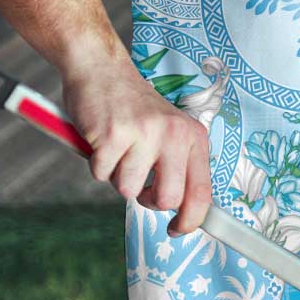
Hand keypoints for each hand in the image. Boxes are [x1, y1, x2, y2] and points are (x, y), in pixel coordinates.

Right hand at [62, 59, 212, 235]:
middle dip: (148, 200)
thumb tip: (184, 212)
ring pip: (129, 190)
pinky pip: (101, 175)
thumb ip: (178, 165)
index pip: (202, 192)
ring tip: (119, 150)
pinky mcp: (113, 135)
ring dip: (118, 176)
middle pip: (167, 199)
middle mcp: (174, 135)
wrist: (102, 69)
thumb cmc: (134, 109)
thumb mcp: (170, 131)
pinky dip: (97, 164)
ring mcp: (144, 134)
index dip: (191, 220)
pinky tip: (102, 140)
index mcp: (193, 137)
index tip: (177, 230)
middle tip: (139, 183)